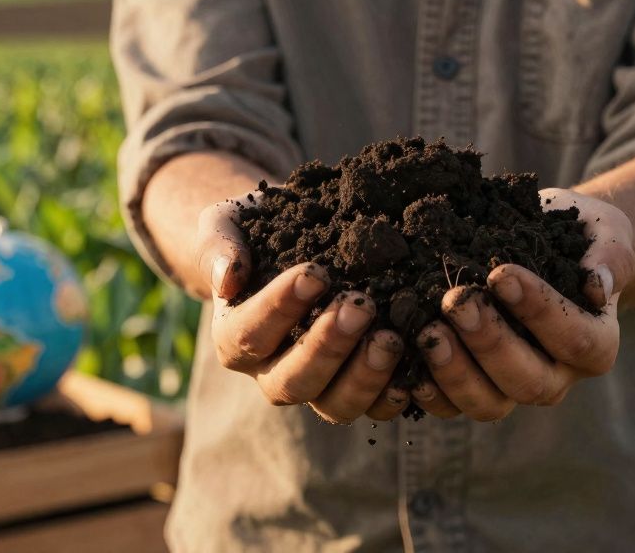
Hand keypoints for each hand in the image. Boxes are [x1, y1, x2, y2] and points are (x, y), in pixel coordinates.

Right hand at [196, 192, 408, 423]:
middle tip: (360, 307)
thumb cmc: (253, 231)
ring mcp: (316, 387)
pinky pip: (374, 409)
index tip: (314, 274)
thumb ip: (218, 246)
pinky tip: (415, 366)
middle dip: (328, 347)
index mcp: (234, 338)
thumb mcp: (226, 224)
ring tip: (391, 337)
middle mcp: (270, 373)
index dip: (281, 308)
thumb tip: (228, 279)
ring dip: (365, 376)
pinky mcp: (355, 389)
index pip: (250, 334)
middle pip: (293, 381)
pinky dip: (395, 393)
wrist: (288, 237)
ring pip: (334, 404)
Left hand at [412, 188, 634, 420]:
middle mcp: (557, 376)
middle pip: (528, 381)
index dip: (538, 310)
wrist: (541, 240)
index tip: (501, 273)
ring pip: (488, 402)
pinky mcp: (473, 388)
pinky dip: (427, 387)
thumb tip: (598, 285)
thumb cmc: (577, 236)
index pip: (573, 338)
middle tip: (456, 301)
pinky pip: (450, 405)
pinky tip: (405, 356)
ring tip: (427, 329)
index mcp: (595, 344)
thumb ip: (612, 254)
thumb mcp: (605, 230)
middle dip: (489, 342)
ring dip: (454, 370)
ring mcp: (512, 389)